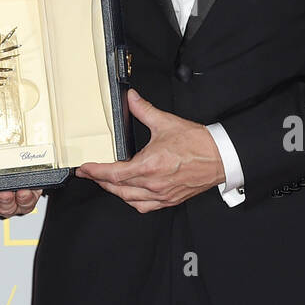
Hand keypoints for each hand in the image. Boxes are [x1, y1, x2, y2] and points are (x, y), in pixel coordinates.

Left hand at [76, 89, 223, 212]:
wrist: (220, 157)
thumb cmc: (198, 143)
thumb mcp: (166, 122)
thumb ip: (143, 110)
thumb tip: (131, 98)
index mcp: (149, 166)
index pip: (113, 173)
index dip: (95, 172)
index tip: (84, 169)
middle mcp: (153, 184)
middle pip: (118, 188)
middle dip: (100, 181)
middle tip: (90, 173)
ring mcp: (162, 194)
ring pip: (130, 200)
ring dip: (115, 192)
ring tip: (106, 182)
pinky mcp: (170, 199)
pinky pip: (145, 206)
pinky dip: (133, 201)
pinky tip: (129, 195)